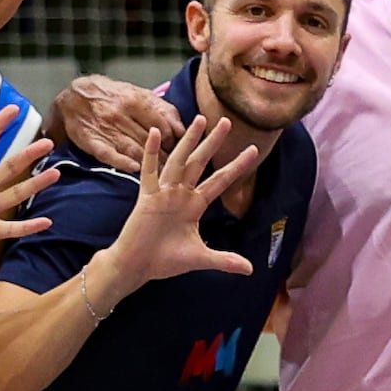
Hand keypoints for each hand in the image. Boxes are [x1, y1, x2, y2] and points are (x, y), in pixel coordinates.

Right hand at [46, 71, 180, 178]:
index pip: (162, 125)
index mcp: (134, 100)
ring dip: (149, 162)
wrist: (74, 95)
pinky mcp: (92, 141)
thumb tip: (181, 129)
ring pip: (133, 148)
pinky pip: (109, 154)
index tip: (178, 149)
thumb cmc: (112, 95)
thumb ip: (161, 109)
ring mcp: (105, 128)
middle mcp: (120, 114)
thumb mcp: (137, 93)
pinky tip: (135, 168)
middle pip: (149, 140)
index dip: (173, 140)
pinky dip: (122, 162)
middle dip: (164, 155)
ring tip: (162, 174)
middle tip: (175, 168)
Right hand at [110, 104, 263, 289]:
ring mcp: (163, 193)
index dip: (236, 165)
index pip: (220, 180)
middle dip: (213, 142)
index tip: (253, 149)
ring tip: (199, 120)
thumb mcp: (200, 258)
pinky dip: (152, 152)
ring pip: (178, 160)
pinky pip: (149, 171)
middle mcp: (181, 194)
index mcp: (195, 205)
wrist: (137, 267)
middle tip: (226, 120)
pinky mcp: (147, 197)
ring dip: (188, 140)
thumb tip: (250, 270)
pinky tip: (156, 133)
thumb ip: (224, 260)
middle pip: (200, 162)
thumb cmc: (165, 261)